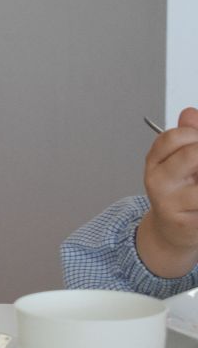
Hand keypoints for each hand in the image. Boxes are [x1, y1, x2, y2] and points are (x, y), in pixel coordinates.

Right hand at [138, 106, 197, 277]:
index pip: (173, 137)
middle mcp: (158, 181)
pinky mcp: (186, 222)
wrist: (171, 233)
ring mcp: (170, 202)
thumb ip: (188, 137)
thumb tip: (190, 113)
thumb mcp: (180, 163)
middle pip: (192, 154)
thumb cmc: (179, 195)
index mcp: (155, 163)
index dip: (193, 135)